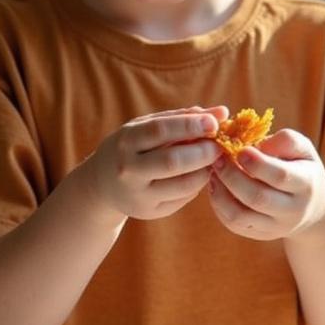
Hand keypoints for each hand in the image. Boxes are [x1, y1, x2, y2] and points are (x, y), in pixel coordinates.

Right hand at [85, 105, 228, 220]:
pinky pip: (182, 198)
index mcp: (126, 141)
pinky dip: (196, 185)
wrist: (102, 184)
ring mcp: (137, 194)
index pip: (160, 131)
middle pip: (172, 161)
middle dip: (202, 152)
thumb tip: (222, 112)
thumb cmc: (133, 147)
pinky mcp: (148, 212)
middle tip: (220, 145)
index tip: (214, 122)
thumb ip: (183, 118)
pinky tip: (199, 174)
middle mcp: (128, 169)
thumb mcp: (148, 127)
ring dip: (205, 171)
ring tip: (213, 160)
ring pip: (182, 185)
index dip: (190, 125)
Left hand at [207, 128, 324, 241]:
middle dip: (232, 176)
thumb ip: (285, 141)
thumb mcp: (303, 148)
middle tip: (218, 159)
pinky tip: (217, 187)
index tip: (240, 149)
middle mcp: (293, 210)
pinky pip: (234, 224)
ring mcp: (276, 227)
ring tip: (214, 173)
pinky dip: (219, 205)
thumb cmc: (301, 168)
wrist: (313, 207)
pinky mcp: (260, 234)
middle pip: (257, 198)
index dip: (256, 163)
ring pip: (240, 216)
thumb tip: (256, 146)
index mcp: (306, 184)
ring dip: (220, 193)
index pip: (280, 176)